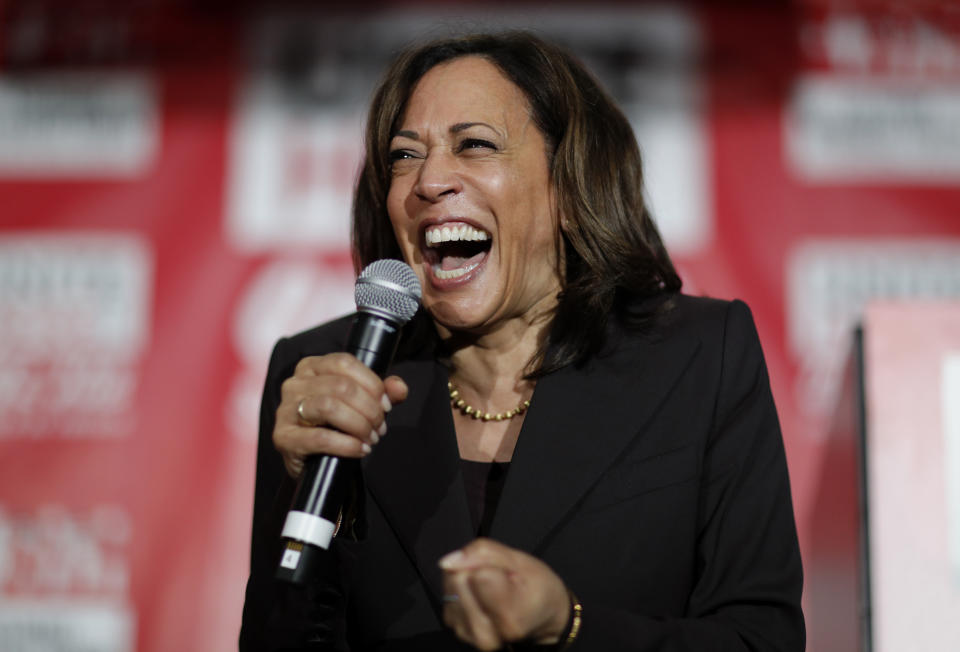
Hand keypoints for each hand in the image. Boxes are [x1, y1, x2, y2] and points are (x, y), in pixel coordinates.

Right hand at [273, 352, 408, 476]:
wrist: (313, 461)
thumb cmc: (334, 426)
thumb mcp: (360, 404)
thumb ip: (382, 393)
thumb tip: (399, 388)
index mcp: (311, 367)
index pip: (345, 362)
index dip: (372, 384)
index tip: (386, 405)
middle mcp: (294, 383)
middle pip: (341, 386)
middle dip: (369, 409)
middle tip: (380, 427)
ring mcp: (285, 410)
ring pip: (329, 407)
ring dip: (359, 425)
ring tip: (370, 438)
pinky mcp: (284, 437)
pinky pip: (320, 438)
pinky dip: (347, 445)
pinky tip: (360, 449)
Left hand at [439, 538, 571, 650]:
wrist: (540, 615)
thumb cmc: (536, 589)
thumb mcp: (522, 562)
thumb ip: (486, 553)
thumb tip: (450, 560)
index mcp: (509, 619)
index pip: (479, 575)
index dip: (489, 562)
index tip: (505, 570)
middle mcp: (486, 633)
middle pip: (459, 578)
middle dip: (475, 568)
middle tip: (499, 577)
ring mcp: (468, 633)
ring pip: (450, 584)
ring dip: (467, 577)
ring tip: (490, 585)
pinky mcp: (457, 628)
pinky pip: (447, 593)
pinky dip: (461, 586)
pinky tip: (479, 591)